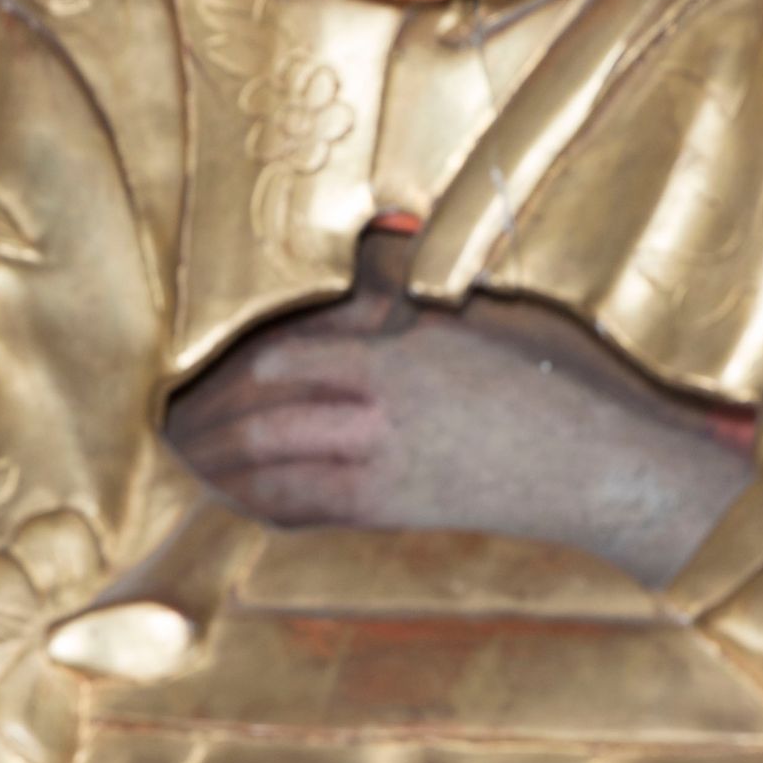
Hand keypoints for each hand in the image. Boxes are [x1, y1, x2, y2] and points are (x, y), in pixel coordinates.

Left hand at [166, 287, 750, 586]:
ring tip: (175, 461)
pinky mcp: (391, 513)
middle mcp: (373, 417)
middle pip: (258, 418)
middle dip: (201, 423)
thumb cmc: (557, 381)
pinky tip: (232, 500)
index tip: (191, 366)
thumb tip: (368, 248)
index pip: (277, 358)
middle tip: (158, 421)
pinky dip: (256, 503)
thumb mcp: (484, 311)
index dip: (225, 367)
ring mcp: (378, 472)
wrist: (603, 471)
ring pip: (268, 471)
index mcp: (392, 355)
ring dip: (213, 468)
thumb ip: (410, 289)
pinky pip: (302, 510)